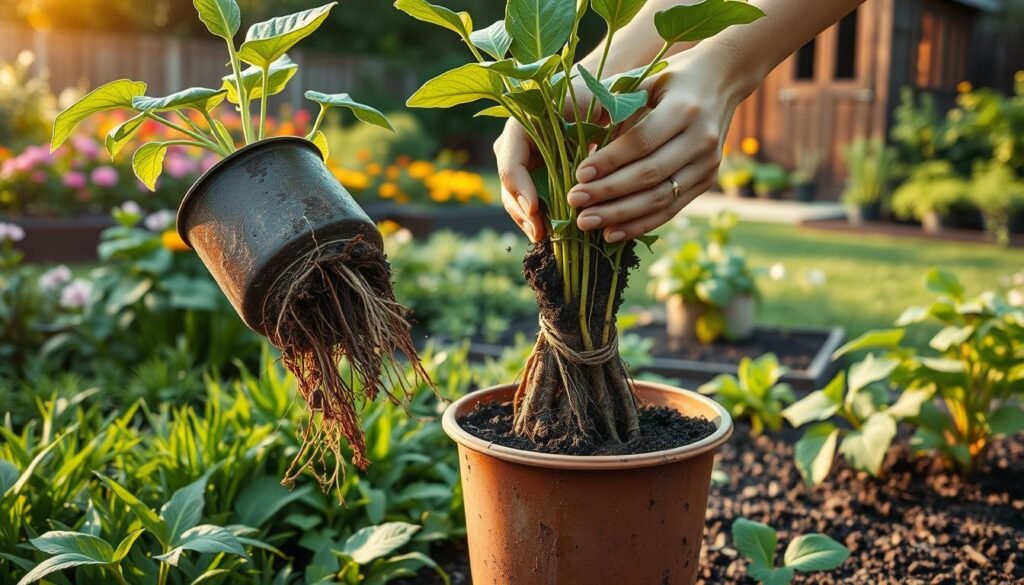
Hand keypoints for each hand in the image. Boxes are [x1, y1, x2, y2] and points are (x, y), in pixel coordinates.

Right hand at [495, 82, 599, 242]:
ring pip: (514, 196)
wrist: (592, 96)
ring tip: (542, 237)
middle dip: (523, 211)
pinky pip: (526, 200)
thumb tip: (586, 177)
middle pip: (509, 184)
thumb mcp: (591, 113)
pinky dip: (535, 217)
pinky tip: (547, 233)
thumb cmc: (595, 100)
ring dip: (526, 219)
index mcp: (521, 124)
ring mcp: (519, 160)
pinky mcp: (529, 174)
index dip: (520, 188)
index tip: (535, 210)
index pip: (511, 161)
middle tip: (540, 233)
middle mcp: (514, 143)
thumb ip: (584, 136)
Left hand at [569, 51, 746, 242]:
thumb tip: (582, 145)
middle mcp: (701, 139)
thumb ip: (618, 109)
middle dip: (608, 192)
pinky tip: (612, 233)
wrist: (723, 80)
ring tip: (587, 221)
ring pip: (660, 198)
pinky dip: (640, 224)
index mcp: (683, 108)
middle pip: (650, 174)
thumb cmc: (672, 79)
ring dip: (620, 215)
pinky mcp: (707, 182)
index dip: (610, 161)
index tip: (579, 175)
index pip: (641, 142)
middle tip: (575, 202)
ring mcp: (708, 164)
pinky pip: (670, 209)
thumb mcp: (646, 81)